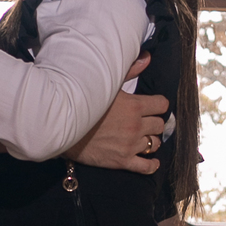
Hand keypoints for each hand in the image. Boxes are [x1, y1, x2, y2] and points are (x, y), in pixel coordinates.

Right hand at [69, 57, 168, 173]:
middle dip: (155, 123)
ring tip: (144, 139)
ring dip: (151, 141)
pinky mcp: (122, 161)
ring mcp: (130, 145)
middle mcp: (136, 126)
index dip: (159, 105)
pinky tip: (152, 162)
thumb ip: (130, 71)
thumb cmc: (83, 102)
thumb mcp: (106, 83)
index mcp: (135, 106)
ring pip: (154, 144)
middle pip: (159, 125)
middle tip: (147, 123)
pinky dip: (151, 165)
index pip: (162, 105)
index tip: (154, 107)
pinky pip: (146, 167)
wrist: (63, 127)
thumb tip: (147, 58)